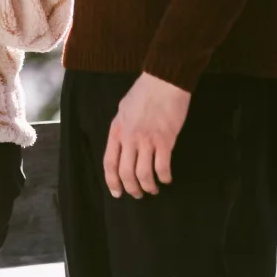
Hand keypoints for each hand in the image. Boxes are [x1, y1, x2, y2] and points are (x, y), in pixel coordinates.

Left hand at [104, 72, 191, 197]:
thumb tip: (122, 143)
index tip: (116, 193)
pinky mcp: (165, 140)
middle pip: (125, 173)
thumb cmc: (144, 92)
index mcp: (116, 131)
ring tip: (153, 189)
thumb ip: (121, 129)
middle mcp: (129, 138)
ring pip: (143, 174)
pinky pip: (162, 167)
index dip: (112, 181)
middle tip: (138, 194)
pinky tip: (167, 178)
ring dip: (148, 186)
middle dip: (131, 188)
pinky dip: (164, 177)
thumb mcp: (123, 110)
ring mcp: (146, 140)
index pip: (109, 163)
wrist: (164, 81)